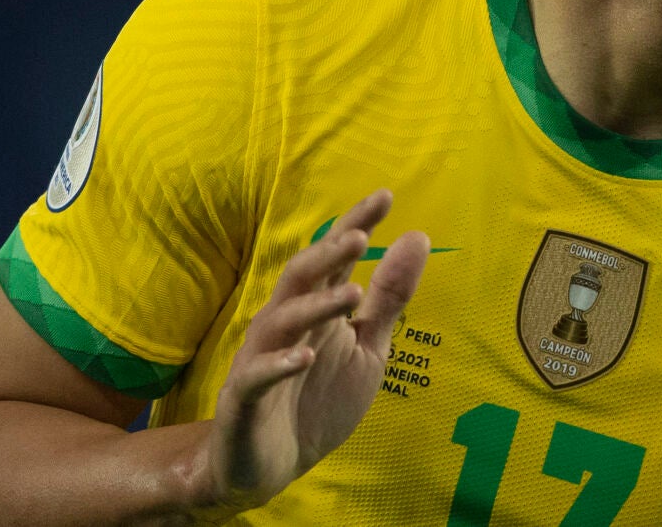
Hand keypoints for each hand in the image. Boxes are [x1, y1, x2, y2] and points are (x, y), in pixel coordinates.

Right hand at [190, 190, 427, 513]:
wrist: (268, 466)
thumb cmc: (317, 399)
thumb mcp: (367, 348)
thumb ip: (389, 298)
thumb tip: (417, 236)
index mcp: (316, 309)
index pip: (334, 259)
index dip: (355, 225)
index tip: (385, 196)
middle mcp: (285, 324)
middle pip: (301, 278)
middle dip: (328, 255)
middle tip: (361, 236)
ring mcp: (261, 358)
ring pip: (281, 320)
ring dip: (315, 305)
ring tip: (351, 294)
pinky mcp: (244, 398)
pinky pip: (257, 375)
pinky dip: (279, 364)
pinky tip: (303, 357)